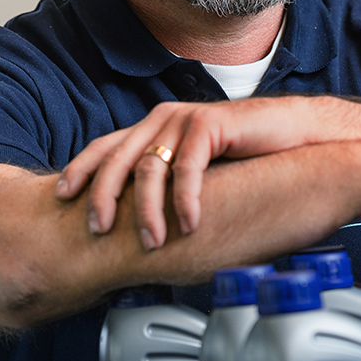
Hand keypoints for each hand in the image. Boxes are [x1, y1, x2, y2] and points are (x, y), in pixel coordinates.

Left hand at [55, 96, 351, 248]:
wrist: (297, 135)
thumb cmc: (249, 158)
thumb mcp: (198, 172)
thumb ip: (169, 184)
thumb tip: (141, 222)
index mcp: (154, 128)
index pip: (105, 147)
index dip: (81, 170)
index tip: (62, 196)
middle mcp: (164, 119)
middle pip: (117, 157)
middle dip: (102, 195)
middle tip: (96, 228)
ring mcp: (187, 119)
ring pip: (150, 166)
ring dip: (146, 209)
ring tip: (150, 241)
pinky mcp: (212, 124)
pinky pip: (188, 166)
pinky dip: (185, 199)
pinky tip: (189, 224)